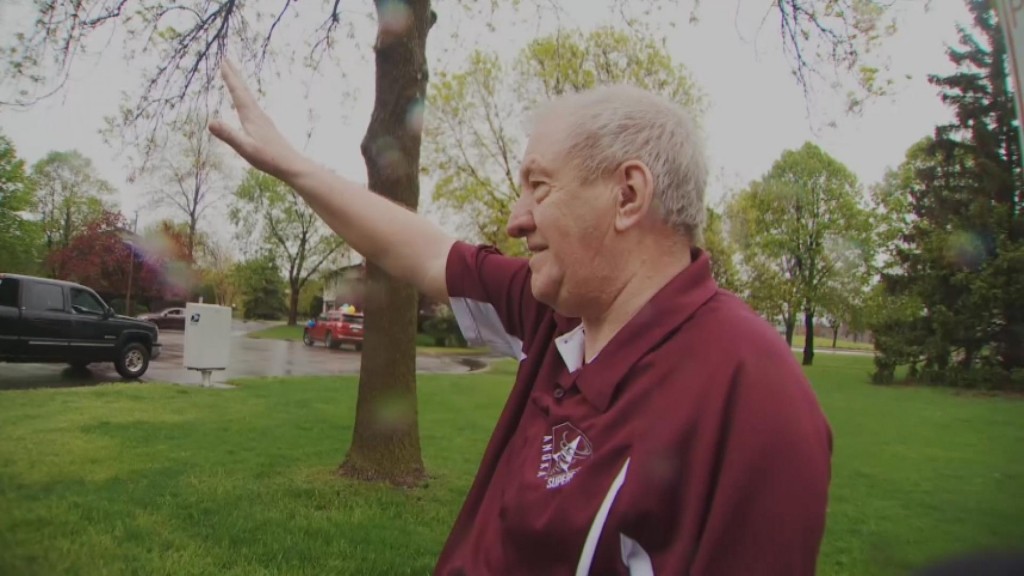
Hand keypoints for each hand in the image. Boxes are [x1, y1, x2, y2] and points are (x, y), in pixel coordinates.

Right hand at [208, 59, 304, 179]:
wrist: (291, 165)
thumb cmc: (269, 158)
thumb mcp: (245, 149)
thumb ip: (228, 135)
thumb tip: (210, 122)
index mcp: (251, 117)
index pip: (238, 92)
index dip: (230, 77)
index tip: (223, 61)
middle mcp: (258, 114)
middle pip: (244, 90)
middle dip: (234, 75)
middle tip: (226, 59)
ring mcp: (263, 120)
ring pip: (249, 97)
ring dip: (240, 85)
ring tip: (233, 77)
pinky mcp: (265, 127)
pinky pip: (252, 106)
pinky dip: (245, 98)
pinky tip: (246, 104)